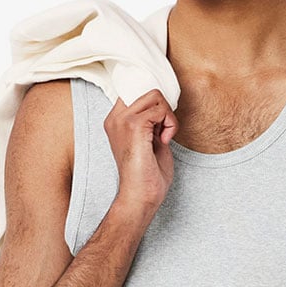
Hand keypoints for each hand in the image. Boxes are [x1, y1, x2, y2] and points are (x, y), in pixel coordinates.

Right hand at [105, 89, 176, 218]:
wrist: (141, 196)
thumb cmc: (147, 176)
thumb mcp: (150, 140)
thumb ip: (153, 121)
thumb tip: (164, 106)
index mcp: (116, 121)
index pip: (135, 90)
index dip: (154, 102)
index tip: (162, 121)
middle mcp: (115, 118)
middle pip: (147, 90)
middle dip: (163, 108)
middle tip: (164, 132)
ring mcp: (122, 120)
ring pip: (155, 95)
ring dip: (168, 115)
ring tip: (164, 137)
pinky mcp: (134, 125)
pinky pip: (161, 108)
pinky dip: (170, 124)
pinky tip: (165, 141)